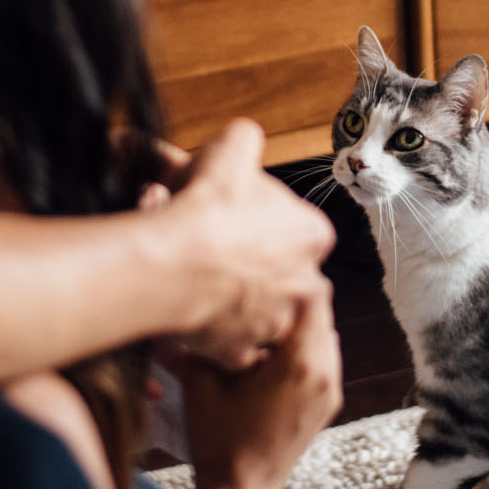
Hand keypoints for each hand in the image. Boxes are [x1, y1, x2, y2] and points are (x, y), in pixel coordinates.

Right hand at [163, 120, 334, 369]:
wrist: (175, 261)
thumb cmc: (208, 208)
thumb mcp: (232, 147)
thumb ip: (246, 140)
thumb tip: (245, 138)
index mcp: (313, 234)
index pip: (296, 226)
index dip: (261, 219)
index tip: (237, 217)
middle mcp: (306, 283)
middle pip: (280, 270)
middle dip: (253, 262)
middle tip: (216, 249)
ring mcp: (274, 322)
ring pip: (255, 307)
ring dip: (234, 296)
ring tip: (201, 279)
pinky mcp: (241, 351)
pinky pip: (227, 341)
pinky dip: (211, 329)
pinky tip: (192, 308)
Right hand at [181, 292, 342, 488]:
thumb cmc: (219, 438)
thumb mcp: (203, 378)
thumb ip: (215, 334)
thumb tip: (213, 298)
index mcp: (300, 362)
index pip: (312, 294)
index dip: (287, 276)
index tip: (261, 270)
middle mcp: (325, 372)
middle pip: (321, 311)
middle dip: (291, 297)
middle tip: (257, 290)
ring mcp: (331, 388)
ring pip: (323, 332)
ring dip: (296, 321)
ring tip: (260, 321)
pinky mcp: (328, 401)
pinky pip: (321, 355)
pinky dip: (301, 345)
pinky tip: (268, 351)